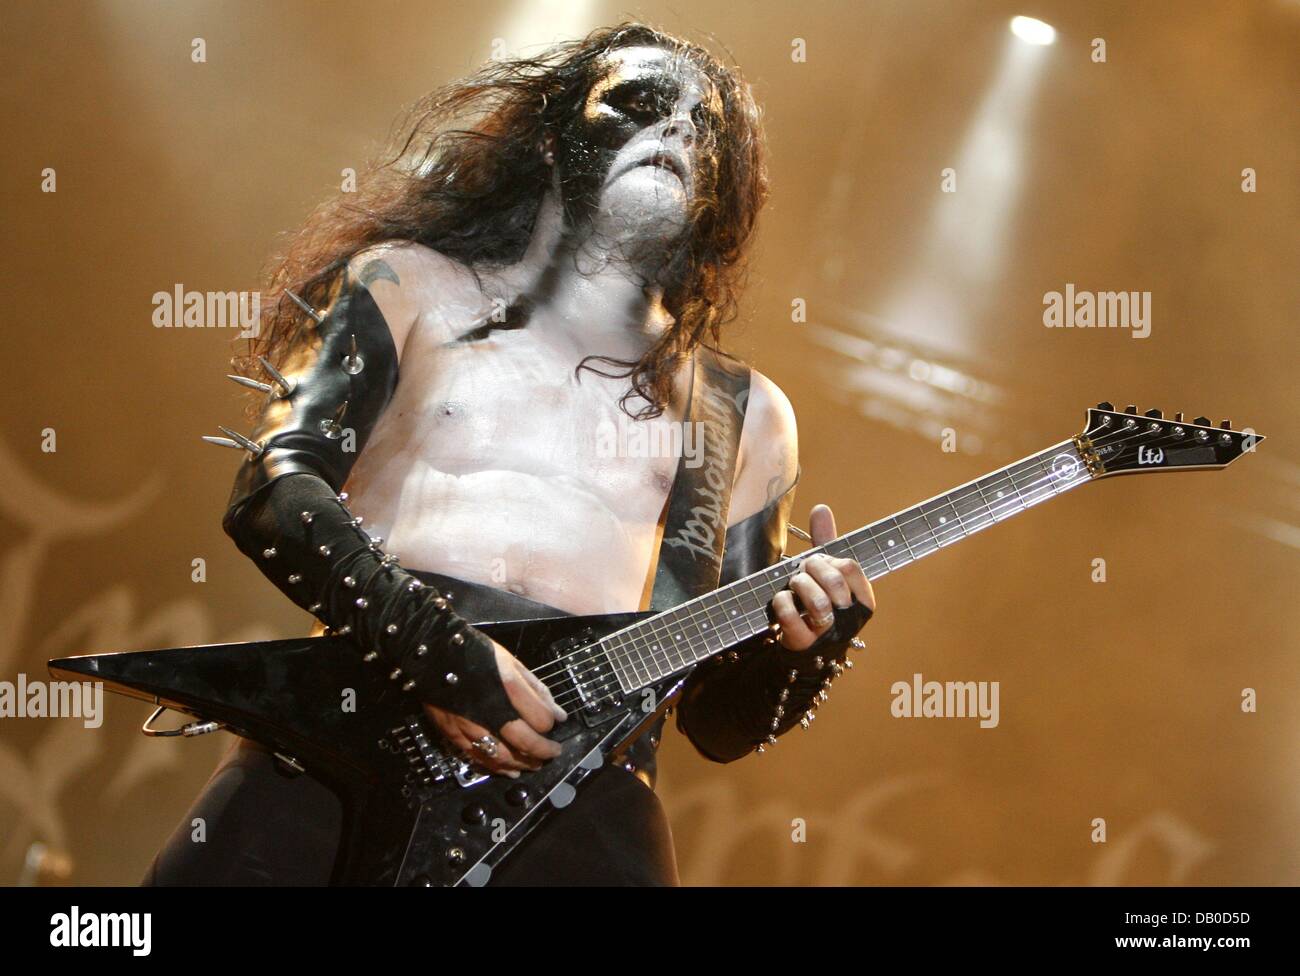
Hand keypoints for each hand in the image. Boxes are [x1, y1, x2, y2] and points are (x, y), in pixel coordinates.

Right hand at [424, 640, 566, 777]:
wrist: (434, 654)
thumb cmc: (476, 654)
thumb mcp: (512, 662)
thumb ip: (536, 690)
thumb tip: (558, 714)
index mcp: (509, 688)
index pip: (541, 719)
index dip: (551, 724)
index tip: (554, 723)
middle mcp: (492, 711)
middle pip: (525, 742)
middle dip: (543, 751)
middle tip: (552, 753)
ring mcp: (471, 725)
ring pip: (502, 756)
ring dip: (522, 764)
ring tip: (534, 764)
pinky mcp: (454, 734)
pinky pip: (479, 758)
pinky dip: (497, 767)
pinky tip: (509, 770)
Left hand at [772, 503, 875, 650]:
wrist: (805, 644)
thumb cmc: (818, 602)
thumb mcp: (824, 572)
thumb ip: (825, 542)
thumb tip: (821, 508)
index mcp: (861, 599)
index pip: (850, 567)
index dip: (829, 560)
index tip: (818, 563)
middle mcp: (848, 618)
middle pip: (835, 582)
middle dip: (811, 570)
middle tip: (801, 573)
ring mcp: (827, 633)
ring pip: (817, 602)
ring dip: (798, 586)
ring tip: (792, 588)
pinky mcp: (803, 644)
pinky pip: (790, 616)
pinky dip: (781, 603)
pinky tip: (781, 601)